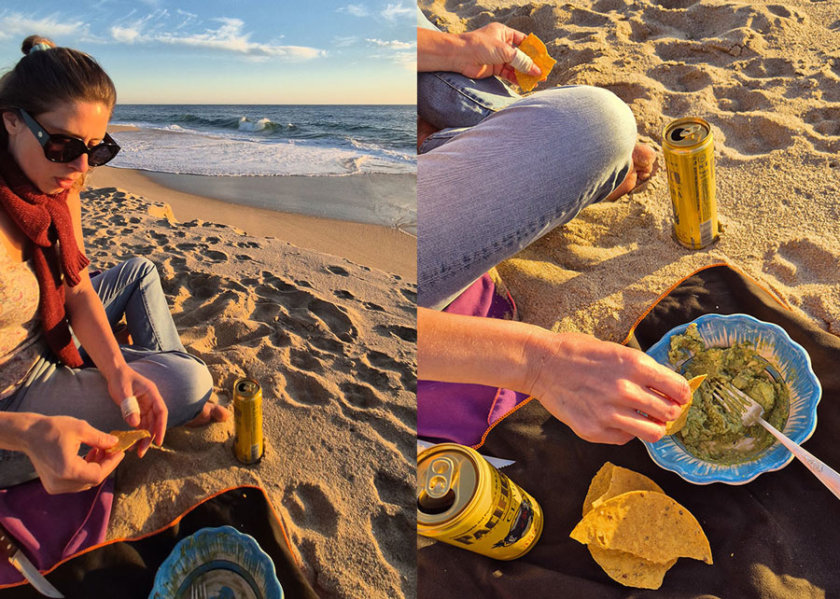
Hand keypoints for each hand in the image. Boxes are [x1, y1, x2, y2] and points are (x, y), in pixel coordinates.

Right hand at [23, 416, 122, 494]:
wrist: (27, 434)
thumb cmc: (52, 429)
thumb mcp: (81, 429)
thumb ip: (100, 439)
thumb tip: (116, 443)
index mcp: (67, 470)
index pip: (98, 474)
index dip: (112, 463)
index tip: (120, 452)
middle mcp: (60, 483)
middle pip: (92, 479)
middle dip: (105, 464)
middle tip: (111, 449)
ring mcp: (55, 486)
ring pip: (85, 482)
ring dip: (96, 467)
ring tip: (99, 449)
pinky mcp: (53, 485)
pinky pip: (76, 482)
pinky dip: (85, 471)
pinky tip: (89, 455)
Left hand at [106, 366, 167, 456]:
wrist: (115, 373)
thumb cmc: (120, 379)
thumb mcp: (123, 391)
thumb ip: (129, 407)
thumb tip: (135, 424)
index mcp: (152, 394)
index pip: (161, 413)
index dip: (161, 427)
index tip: (158, 441)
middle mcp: (152, 402)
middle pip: (155, 422)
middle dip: (150, 437)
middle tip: (142, 452)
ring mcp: (146, 406)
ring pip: (148, 425)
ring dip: (144, 438)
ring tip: (136, 451)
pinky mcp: (139, 410)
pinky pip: (140, 424)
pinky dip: (137, 433)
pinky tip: (131, 443)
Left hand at [456, 23, 541, 80]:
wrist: (459, 56)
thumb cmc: (479, 46)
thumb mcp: (504, 51)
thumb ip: (521, 60)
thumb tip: (536, 69)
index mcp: (504, 33)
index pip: (524, 40)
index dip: (534, 49)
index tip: (543, 58)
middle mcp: (501, 44)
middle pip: (520, 55)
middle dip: (531, 64)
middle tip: (542, 73)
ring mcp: (497, 57)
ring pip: (515, 66)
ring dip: (525, 73)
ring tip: (536, 81)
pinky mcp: (493, 69)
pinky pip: (508, 74)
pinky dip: (515, 79)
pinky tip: (524, 83)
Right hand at [525, 332, 690, 443]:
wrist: (542, 363)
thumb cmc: (579, 352)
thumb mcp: (617, 350)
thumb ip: (642, 370)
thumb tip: (668, 390)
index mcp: (635, 365)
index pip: (679, 389)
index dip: (682, 395)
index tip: (677, 397)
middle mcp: (624, 390)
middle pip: (670, 414)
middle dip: (668, 412)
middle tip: (658, 409)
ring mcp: (608, 413)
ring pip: (653, 433)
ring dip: (651, 426)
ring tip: (641, 418)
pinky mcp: (593, 430)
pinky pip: (625, 438)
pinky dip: (624, 431)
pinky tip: (612, 418)